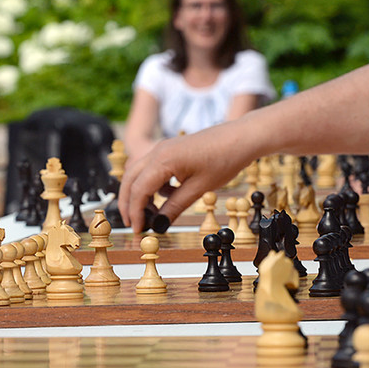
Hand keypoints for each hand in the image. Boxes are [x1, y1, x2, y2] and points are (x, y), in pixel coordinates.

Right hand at [118, 123, 253, 232]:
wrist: (240, 138)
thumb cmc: (224, 158)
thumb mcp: (199, 188)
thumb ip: (175, 206)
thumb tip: (159, 224)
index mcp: (163, 160)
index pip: (138, 190)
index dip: (135, 212)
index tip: (138, 229)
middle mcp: (158, 151)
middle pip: (130, 180)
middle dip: (128, 204)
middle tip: (134, 224)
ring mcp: (163, 148)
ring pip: (138, 173)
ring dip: (139, 194)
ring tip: (151, 214)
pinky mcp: (170, 150)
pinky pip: (151, 169)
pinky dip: (152, 185)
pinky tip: (168, 196)